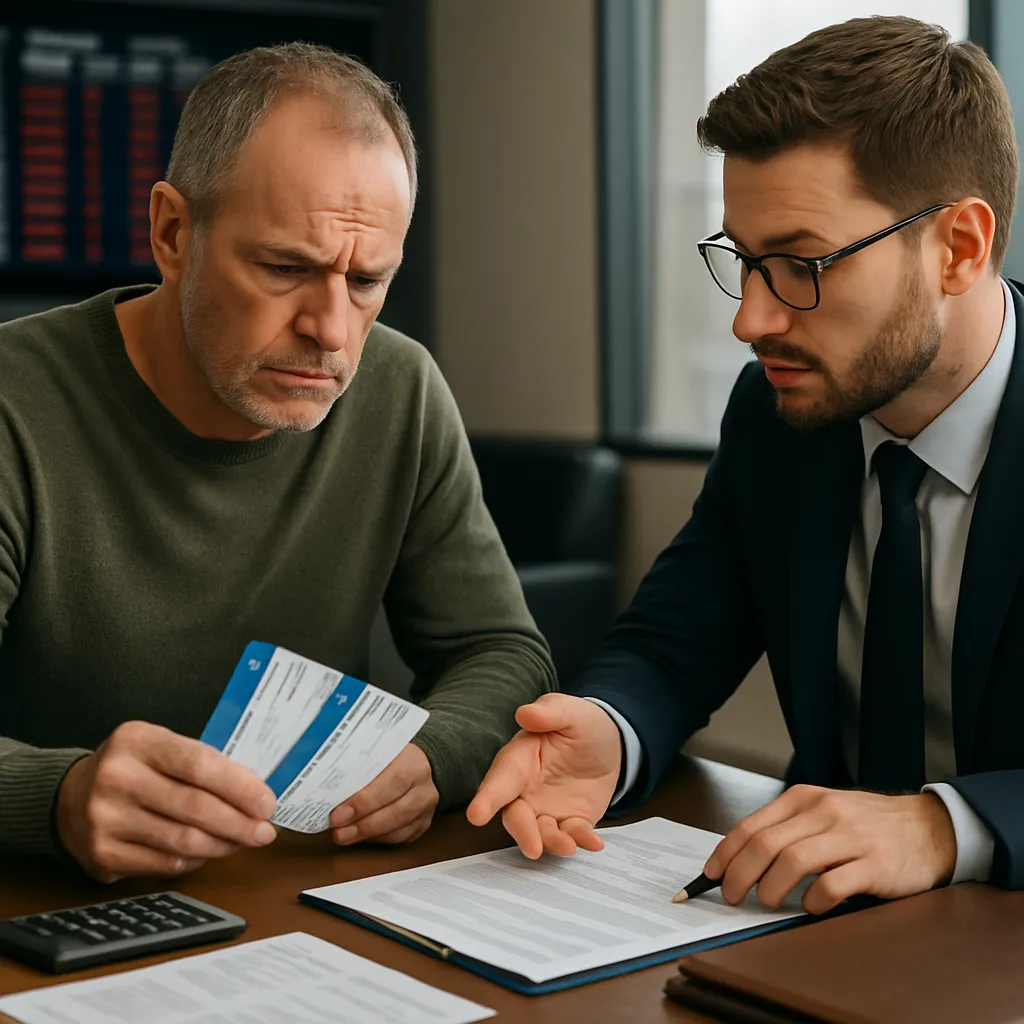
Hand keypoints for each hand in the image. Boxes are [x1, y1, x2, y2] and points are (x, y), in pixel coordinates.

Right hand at [56, 721, 277, 882]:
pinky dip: (196, 860)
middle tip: (264, 830)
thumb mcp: (159, 746)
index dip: (240, 787)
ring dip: (223, 845)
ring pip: (183, 841)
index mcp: (138, 741)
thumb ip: (201, 763)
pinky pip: (166, 864)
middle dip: (240, 823)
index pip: (200, 764)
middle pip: (195, 807)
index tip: (266, 802)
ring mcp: (106, 819)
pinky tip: (209, 851)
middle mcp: (117, 778)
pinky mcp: (103, 855)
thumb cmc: (132, 768)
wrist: (68, 797)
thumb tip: (254, 794)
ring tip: (244, 841)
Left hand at [329, 744, 437, 845]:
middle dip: (363, 824)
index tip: (339, 814)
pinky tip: (362, 836)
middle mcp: (424, 787)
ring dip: (368, 835)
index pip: (391, 783)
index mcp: (414, 763)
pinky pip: (401, 838)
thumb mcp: (378, 751)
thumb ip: (359, 765)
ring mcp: (426, 808)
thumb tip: (327, 784)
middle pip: (396, 811)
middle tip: (338, 831)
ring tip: (344, 835)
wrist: (419, 762)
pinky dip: (379, 839)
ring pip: (399, 829)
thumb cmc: (392, 757)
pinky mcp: (423, 823)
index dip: (364, 802)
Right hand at [466, 693, 621, 858]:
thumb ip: (548, 713)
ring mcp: (547, 808)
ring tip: (568, 847)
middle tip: (533, 849)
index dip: (487, 798)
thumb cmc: (579, 723)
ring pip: (541, 832)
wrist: (608, 742)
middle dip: (522, 832)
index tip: (476, 816)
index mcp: (519, 759)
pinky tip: (594, 842)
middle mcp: (526, 789)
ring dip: (551, 842)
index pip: (500, 779)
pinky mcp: (570, 821)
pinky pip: (572, 835)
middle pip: (515, 815)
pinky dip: (581, 840)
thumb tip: (525, 713)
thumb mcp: (568, 712)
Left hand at [704, 785, 957, 913]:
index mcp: (804, 799)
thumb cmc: (867, 824)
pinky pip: (833, 884)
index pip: (752, 826)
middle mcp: (824, 812)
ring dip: (771, 888)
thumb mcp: (823, 812)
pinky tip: (809, 906)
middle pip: (766, 845)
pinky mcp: (876, 864)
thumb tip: (741, 858)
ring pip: (793, 862)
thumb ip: (788, 828)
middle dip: (740, 874)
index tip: (711, 875)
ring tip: (767, 902)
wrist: (929, 826)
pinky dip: (813, 900)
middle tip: (732, 897)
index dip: (726, 853)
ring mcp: (851, 836)